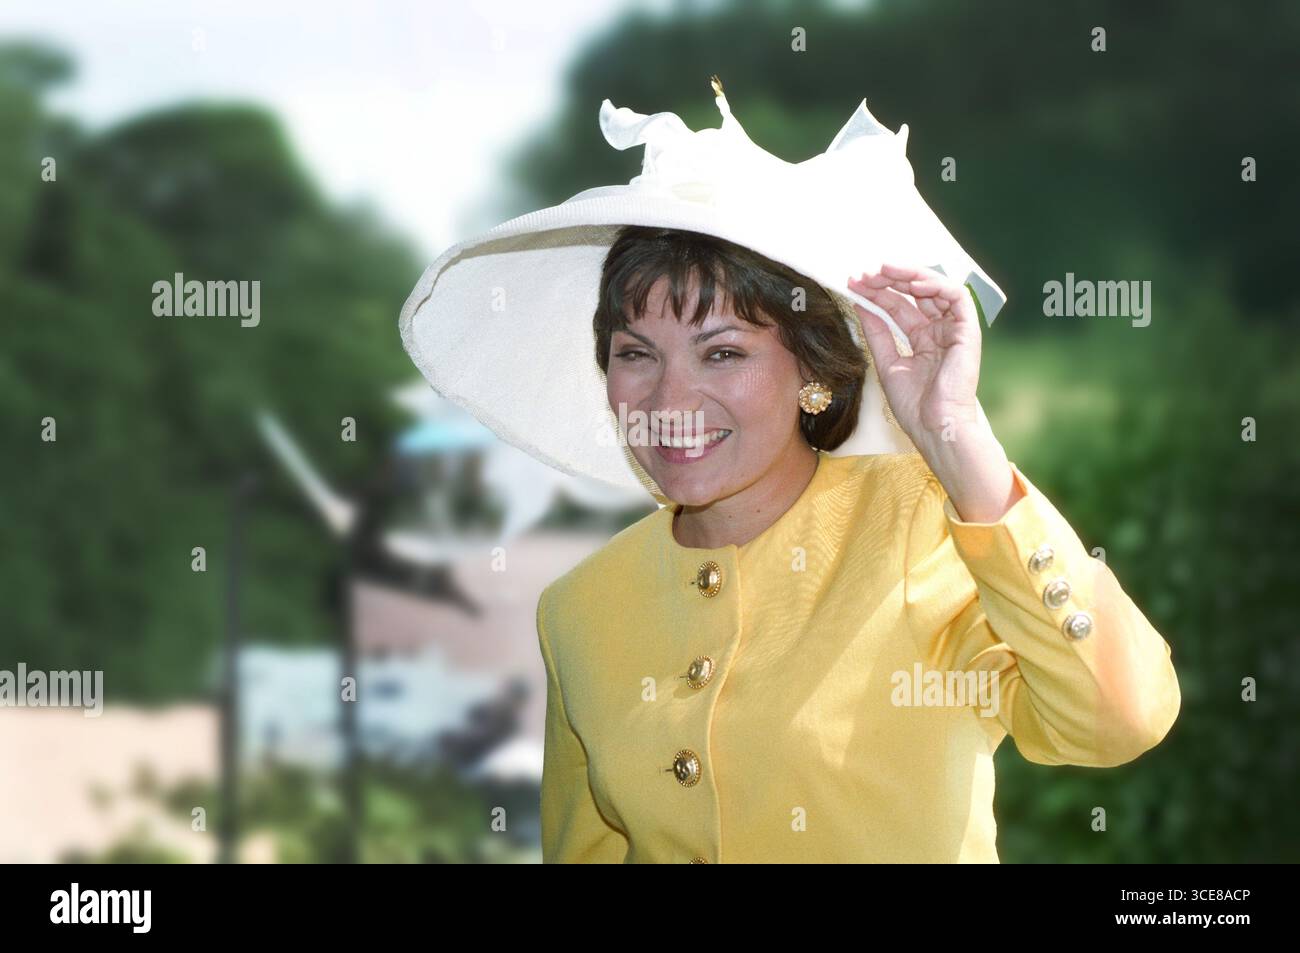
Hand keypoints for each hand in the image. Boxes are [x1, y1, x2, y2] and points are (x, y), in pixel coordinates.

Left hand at [847, 263, 981, 445]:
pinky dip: (935, 285)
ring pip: (935, 288)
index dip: (877, 293)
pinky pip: (957, 296)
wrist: (935, 427)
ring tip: (882, 271)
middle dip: (889, 280)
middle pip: (915, 294)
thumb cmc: (915, 406)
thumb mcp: (887, 362)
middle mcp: (939, 331)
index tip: (853, 283)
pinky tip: (911, 283)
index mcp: (922, 340)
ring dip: (908, 276)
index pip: (899, 306)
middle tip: (864, 273)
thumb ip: (877, 332)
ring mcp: (954, 329)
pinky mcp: (968, 330)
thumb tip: (861, 304)